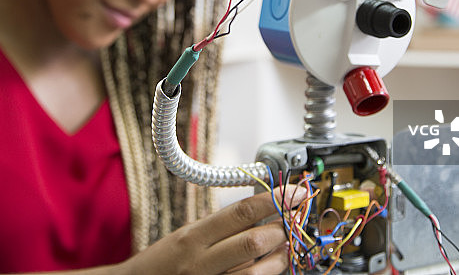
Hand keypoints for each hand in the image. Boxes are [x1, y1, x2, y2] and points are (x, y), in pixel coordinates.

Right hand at [122, 186, 306, 274]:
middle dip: (281, 232)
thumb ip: (221, 227)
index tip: (296, 192)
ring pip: (256, 273)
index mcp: (193, 236)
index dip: (275, 199)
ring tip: (284, 251)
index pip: (241, 211)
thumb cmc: (162, 264)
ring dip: (279, 260)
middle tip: (291, 225)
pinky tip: (268, 271)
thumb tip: (262, 211)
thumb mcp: (187, 236)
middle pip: (253, 242)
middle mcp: (199, 261)